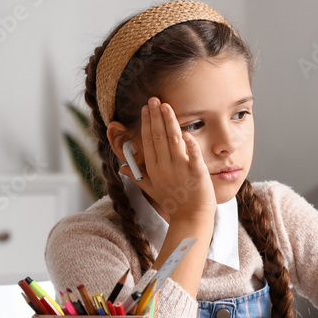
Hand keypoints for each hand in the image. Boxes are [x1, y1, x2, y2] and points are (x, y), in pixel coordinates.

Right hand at [121, 97, 214, 222]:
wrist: (191, 218)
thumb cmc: (173, 203)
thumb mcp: (151, 189)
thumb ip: (137, 176)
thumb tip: (121, 167)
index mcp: (153, 169)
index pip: (147, 142)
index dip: (146, 124)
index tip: (145, 109)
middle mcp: (164, 167)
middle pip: (157, 137)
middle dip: (155, 117)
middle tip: (153, 100)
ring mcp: (180, 169)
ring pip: (173, 141)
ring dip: (169, 123)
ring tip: (165, 106)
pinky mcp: (196, 173)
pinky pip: (193, 156)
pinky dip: (190, 145)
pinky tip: (187, 133)